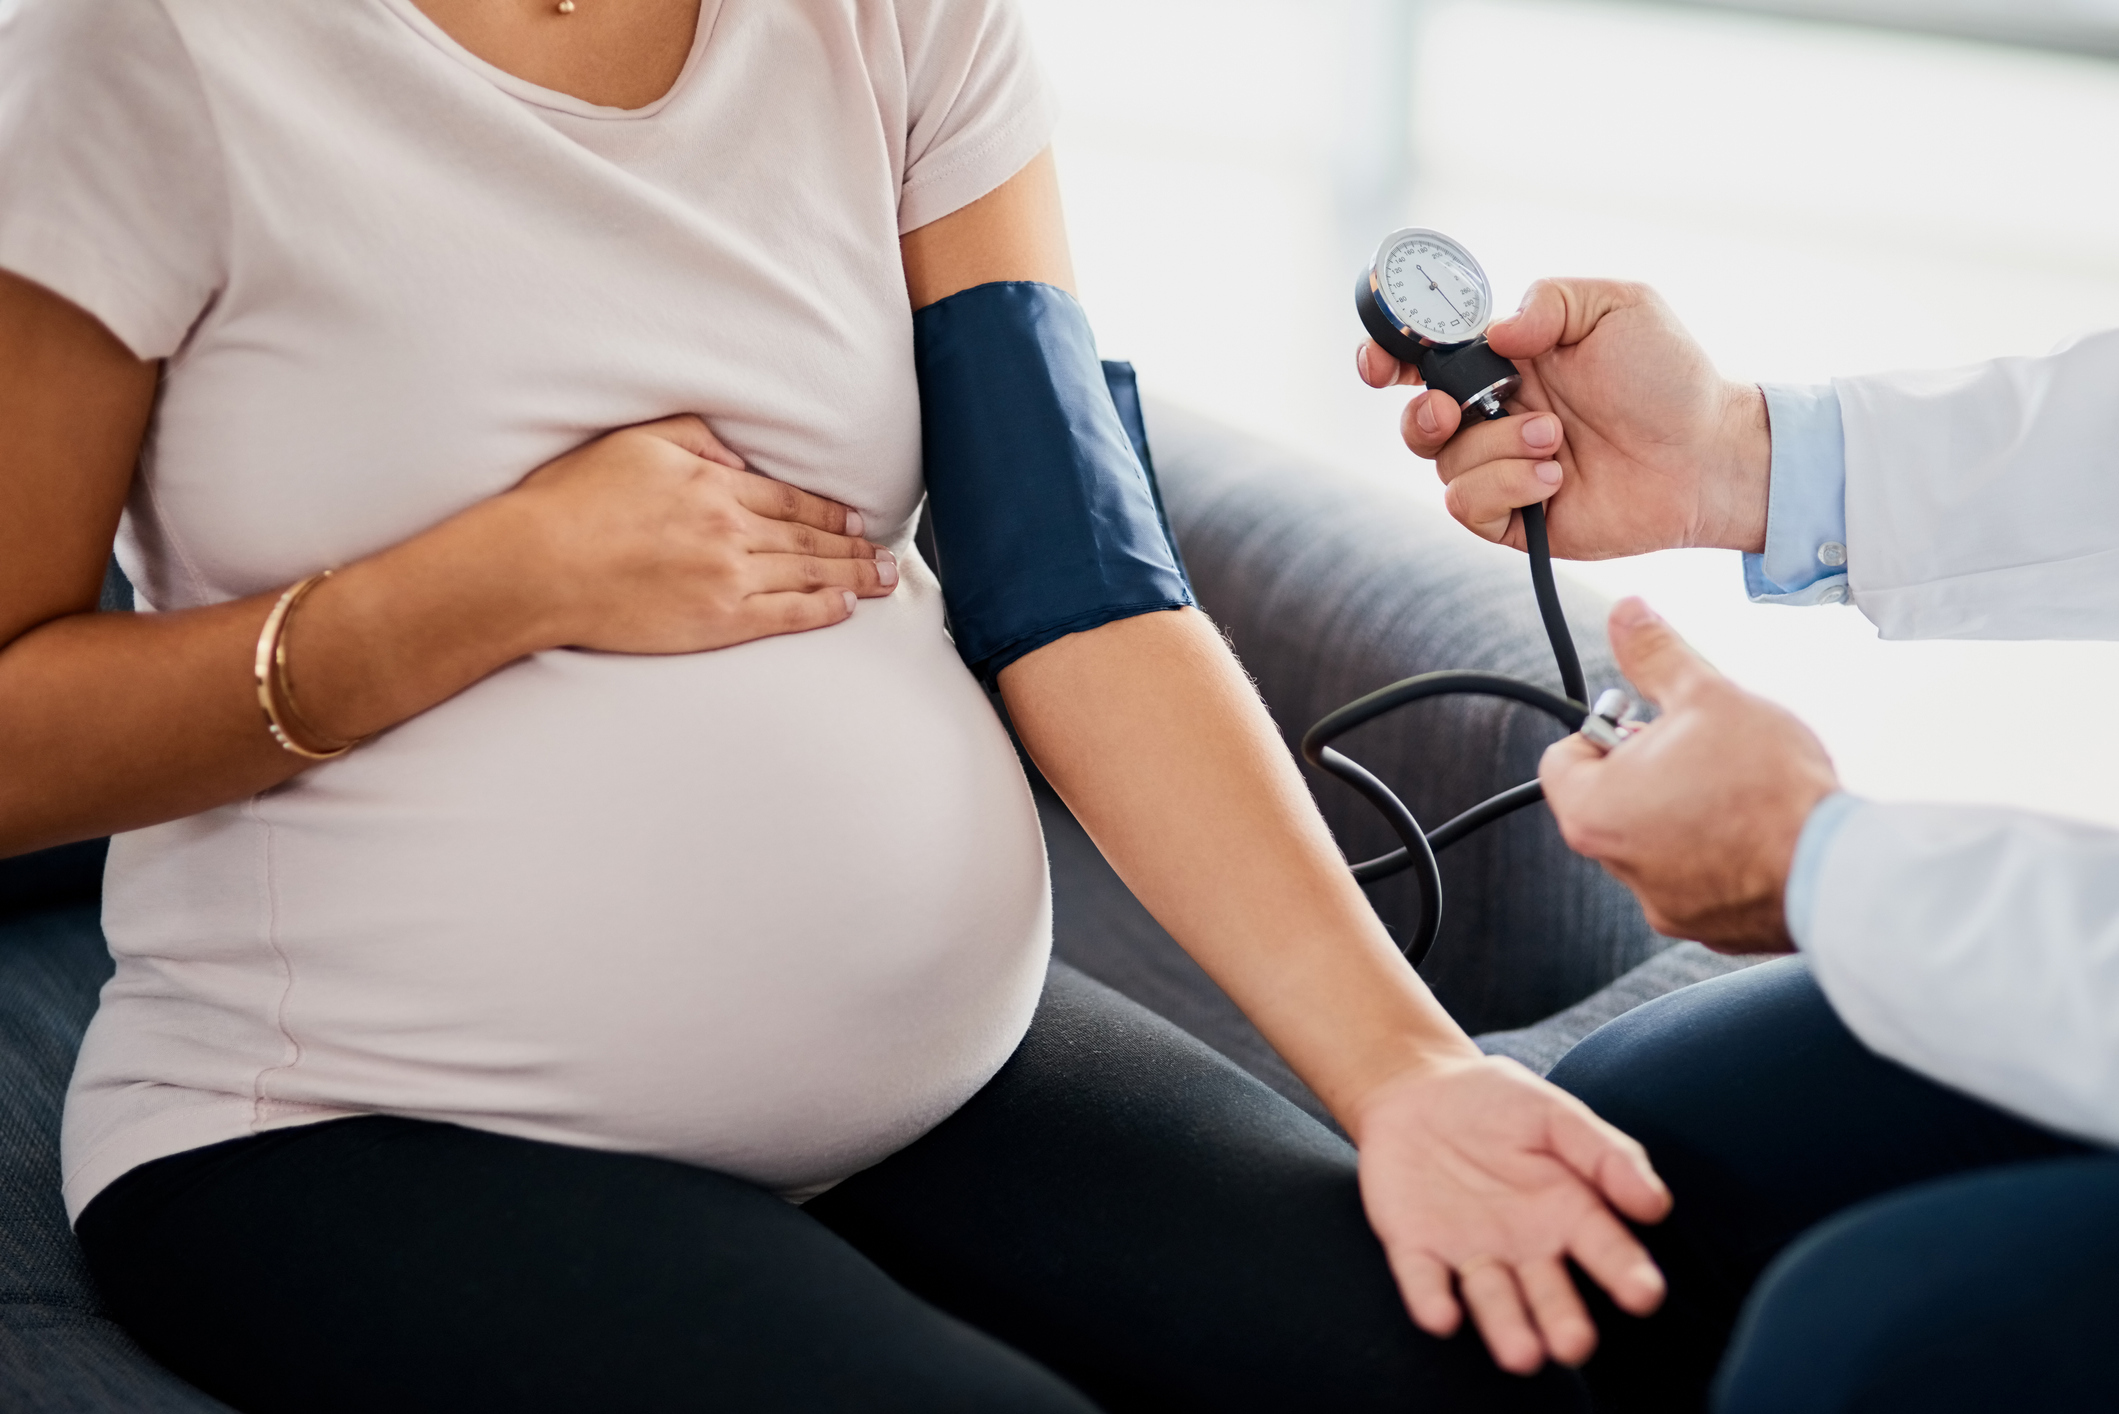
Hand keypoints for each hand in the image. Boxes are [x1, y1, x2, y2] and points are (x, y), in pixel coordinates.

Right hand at [502, 415, 895, 653]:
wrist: (539, 565)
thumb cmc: (573, 502)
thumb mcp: (635, 441)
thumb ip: (694, 437)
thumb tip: (737, 458)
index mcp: (713, 484)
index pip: (789, 499)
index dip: (828, 511)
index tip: (856, 518)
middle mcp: (731, 530)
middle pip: (809, 539)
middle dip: (855, 545)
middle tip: (888, 553)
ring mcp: (728, 578)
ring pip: (808, 574)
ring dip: (853, 576)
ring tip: (884, 579)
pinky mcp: (718, 621)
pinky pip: (786, 615)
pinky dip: (822, 610)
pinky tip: (846, 607)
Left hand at [1352, 1054, 1671, 1373]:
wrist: (1416, 1089)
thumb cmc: (1497, 1104)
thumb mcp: (1554, 1114)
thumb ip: (1604, 1155)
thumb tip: (1656, 1205)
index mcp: (1569, 1213)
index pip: (1605, 1250)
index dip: (1626, 1273)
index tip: (1644, 1296)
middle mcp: (1526, 1248)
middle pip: (1549, 1294)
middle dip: (1562, 1321)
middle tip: (1573, 1345)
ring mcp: (1470, 1252)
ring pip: (1492, 1299)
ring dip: (1505, 1327)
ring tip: (1521, 1355)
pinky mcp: (1416, 1248)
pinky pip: (1424, 1279)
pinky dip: (1431, 1299)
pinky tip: (1442, 1316)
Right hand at [1356, 279, 1770, 557]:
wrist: (1708, 455)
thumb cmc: (1671, 377)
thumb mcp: (1618, 306)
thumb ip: (1550, 301)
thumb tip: (1493, 332)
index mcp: (1506, 360)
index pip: (1426, 355)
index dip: (1388, 356)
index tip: (1379, 363)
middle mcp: (1496, 414)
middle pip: (1417, 419)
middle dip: (1423, 415)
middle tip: (1453, 410)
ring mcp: (1503, 467)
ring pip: (1445, 465)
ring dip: (1496, 449)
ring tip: (1555, 441)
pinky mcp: (1515, 517)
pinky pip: (1468, 508)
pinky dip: (1505, 489)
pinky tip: (1554, 480)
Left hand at [1540, 598, 1838, 949]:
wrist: (1836, 870)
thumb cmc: (1765, 787)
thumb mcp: (1706, 697)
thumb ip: (1655, 655)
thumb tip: (1626, 616)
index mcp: (1593, 812)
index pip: (1562, 759)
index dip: (1604, 730)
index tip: (1647, 723)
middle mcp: (1617, 865)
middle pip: (1611, 800)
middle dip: (1650, 768)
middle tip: (1701, 749)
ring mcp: (1663, 903)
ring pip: (1657, 840)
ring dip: (1685, 811)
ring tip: (1738, 789)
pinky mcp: (1708, 927)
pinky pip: (1700, 878)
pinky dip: (1721, 854)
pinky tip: (1760, 829)